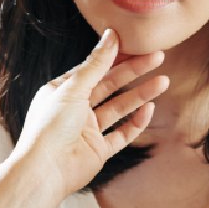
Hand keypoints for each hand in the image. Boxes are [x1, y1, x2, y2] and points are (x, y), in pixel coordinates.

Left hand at [14, 29, 167, 198]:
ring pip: (119, 108)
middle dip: (134, 71)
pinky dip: (136, 122)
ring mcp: (88, 130)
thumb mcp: (73, 88)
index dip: (116, 56)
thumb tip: (111, 36)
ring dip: (140, 94)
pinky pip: (122, 134)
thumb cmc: (50, 127)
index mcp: (64, 91)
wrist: (45, 171)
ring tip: (163, 81)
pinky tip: (149, 109)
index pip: (94, 68)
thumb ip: (95, 64)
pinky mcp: (98, 150)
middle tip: (158, 57)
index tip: (136, 43)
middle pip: (110, 85)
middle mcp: (76, 109)